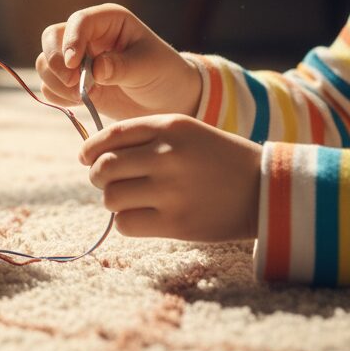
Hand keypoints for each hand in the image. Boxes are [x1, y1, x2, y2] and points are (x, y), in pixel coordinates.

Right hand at [36, 3, 201, 120]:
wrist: (169, 100)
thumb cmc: (164, 74)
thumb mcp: (149, 67)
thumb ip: (121, 67)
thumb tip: (95, 70)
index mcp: (108, 21)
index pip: (79, 21)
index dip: (71, 40)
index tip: (73, 65)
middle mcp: (87, 36)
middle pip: (52, 38)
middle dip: (56, 62)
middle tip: (72, 84)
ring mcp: (77, 59)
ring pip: (46, 62)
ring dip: (55, 81)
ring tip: (81, 97)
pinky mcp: (71, 81)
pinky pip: (49, 86)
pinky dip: (57, 95)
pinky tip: (79, 102)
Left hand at [81, 114, 260, 241]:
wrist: (266, 190)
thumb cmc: (217, 158)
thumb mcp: (184, 131)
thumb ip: (143, 136)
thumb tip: (93, 153)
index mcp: (169, 126)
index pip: (110, 135)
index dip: (89, 148)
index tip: (85, 157)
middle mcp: (167, 155)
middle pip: (104, 168)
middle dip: (97, 176)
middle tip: (106, 182)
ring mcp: (171, 190)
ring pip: (111, 198)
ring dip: (113, 200)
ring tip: (129, 199)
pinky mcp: (177, 223)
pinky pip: (125, 224)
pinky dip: (126, 222)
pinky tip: (141, 217)